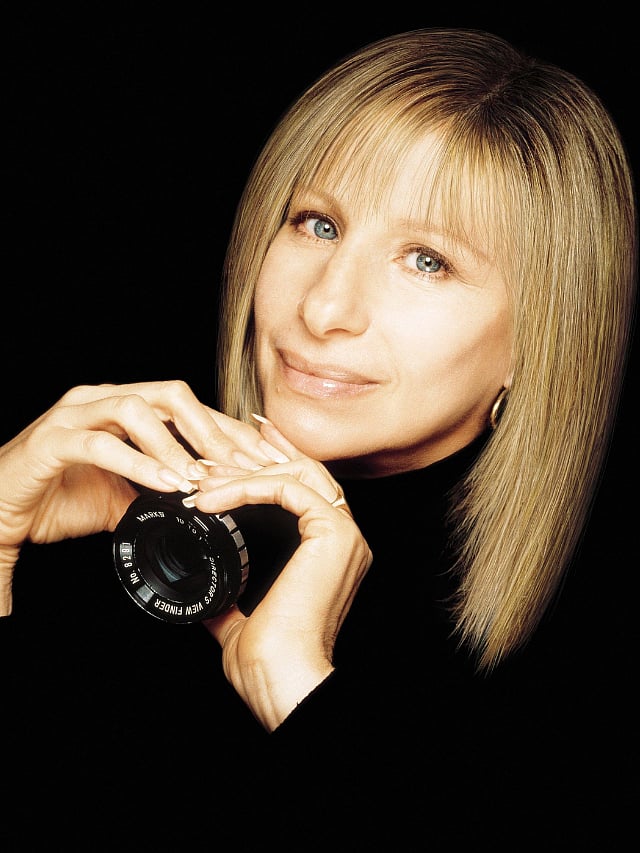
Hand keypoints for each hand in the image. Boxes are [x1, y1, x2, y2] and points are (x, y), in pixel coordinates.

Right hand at [0, 380, 287, 614]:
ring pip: (137, 410)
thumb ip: (159, 491)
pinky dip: (138, 463)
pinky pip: (100, 443)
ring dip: (175, 446)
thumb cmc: (57, 497)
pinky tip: (166, 484)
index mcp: (124, 408)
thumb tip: (207, 501)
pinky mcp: (52, 440)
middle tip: (244, 466)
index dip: (228, 432)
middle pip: (172, 395)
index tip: (263, 460)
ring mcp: (75, 415)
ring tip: (201, 478)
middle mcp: (102, 400)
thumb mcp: (122, 497)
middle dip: (213, 431)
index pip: (188, 409)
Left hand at [195, 417, 372, 730]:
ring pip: (297, 473)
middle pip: (303, 471)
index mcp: (328, 552)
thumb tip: (198, 577)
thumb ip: (226, 587)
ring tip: (204, 476)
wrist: (281, 679)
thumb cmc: (267, 657)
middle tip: (215, 449)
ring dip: (246, 470)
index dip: (273, 459)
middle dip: (256, 454)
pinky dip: (249, 486)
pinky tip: (214, 497)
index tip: (241, 443)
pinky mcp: (335, 533)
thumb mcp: (237, 612)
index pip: (303, 488)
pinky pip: (290, 488)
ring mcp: (344, 533)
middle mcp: (343, 537)